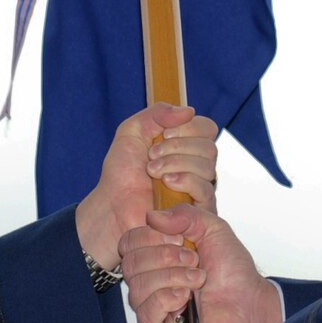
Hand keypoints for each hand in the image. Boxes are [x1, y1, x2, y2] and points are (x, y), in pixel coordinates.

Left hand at [74, 104, 218, 274]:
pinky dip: (185, 181)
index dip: (188, 127)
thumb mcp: (132, 132)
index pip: (207, 128)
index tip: (163, 134)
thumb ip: (156, 114)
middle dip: (177, 147)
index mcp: (185, 146)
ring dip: (176, 164)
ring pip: (208, 167)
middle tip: (151, 156)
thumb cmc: (122, 174)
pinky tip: (166, 183)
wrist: (112, 207)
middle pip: (209, 147)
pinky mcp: (199, 211)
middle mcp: (196, 167)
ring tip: (152, 172)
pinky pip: (206, 190)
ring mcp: (199, 190)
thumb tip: (189, 111)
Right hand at [120, 205, 282, 322]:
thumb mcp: (214, 230)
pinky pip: (145, 311)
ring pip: (137, 286)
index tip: (179, 239)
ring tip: (197, 280)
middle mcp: (151, 278)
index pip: (130, 241)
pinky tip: (184, 298)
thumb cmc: (234, 274)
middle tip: (193, 260)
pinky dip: (166, 299)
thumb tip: (153, 216)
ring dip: (172, 277)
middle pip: (130, 263)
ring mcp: (153, 304)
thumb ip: (186, 215)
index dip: (151, 237)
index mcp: (158, 254)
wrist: (249, 305)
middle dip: (165, 257)